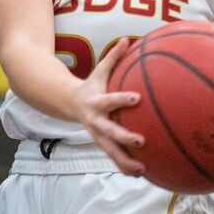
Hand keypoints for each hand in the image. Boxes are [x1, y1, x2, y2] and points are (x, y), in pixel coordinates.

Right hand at [75, 37, 145, 176]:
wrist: (69, 104)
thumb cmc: (92, 85)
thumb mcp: (100, 71)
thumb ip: (114, 57)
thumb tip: (129, 39)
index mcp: (95, 103)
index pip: (109, 100)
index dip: (121, 99)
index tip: (136, 98)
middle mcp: (95, 122)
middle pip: (108, 133)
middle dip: (123, 138)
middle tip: (142, 141)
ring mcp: (97, 136)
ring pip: (110, 152)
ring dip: (125, 162)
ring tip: (143, 169)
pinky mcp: (102, 144)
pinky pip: (114, 158)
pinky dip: (126, 167)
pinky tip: (144, 175)